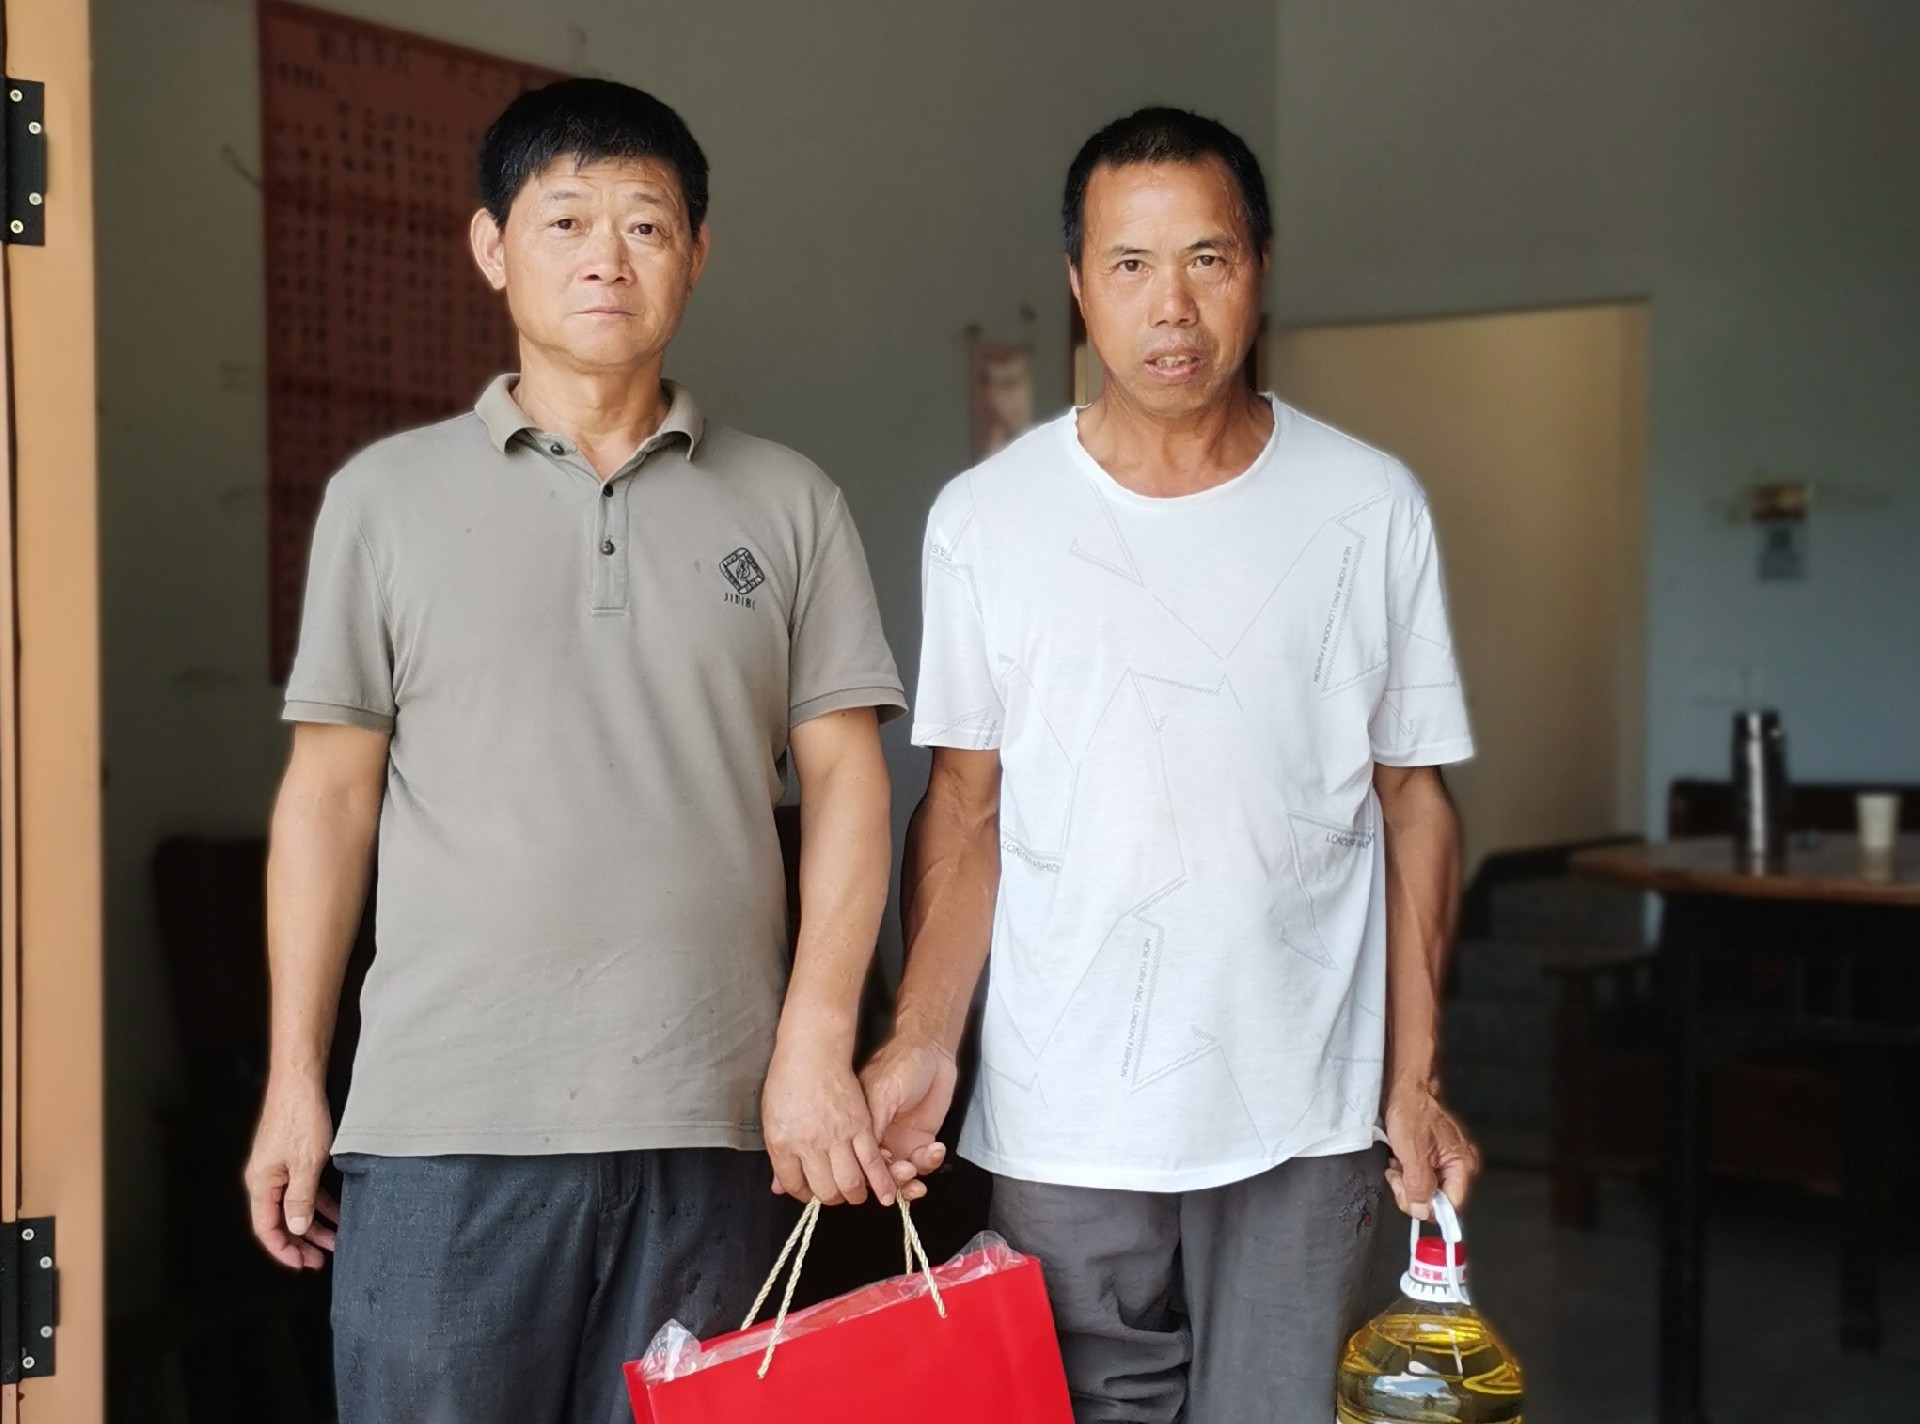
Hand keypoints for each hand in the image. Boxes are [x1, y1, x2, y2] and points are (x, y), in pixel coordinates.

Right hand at [245, 1074, 338, 1268]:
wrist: (300, 1082)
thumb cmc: (299, 1117)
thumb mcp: (306, 1164)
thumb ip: (300, 1199)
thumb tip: (295, 1228)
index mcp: (261, 1183)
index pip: (266, 1229)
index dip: (283, 1250)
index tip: (302, 1264)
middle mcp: (266, 1178)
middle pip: (281, 1220)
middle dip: (301, 1242)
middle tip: (320, 1260)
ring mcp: (280, 1168)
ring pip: (296, 1206)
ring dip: (314, 1224)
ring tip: (335, 1241)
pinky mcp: (293, 1157)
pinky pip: (305, 1189)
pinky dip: (320, 1203)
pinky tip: (337, 1213)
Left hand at [762, 1041, 896, 1206]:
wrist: (813, 1050)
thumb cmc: (789, 1080)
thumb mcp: (772, 1120)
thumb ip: (779, 1157)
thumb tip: (780, 1186)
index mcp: (783, 1143)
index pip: (793, 1185)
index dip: (802, 1193)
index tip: (808, 1191)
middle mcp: (810, 1144)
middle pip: (825, 1190)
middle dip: (830, 1198)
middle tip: (834, 1193)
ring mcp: (837, 1137)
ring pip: (851, 1183)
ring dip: (854, 1195)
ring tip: (855, 1192)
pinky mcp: (861, 1127)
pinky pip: (873, 1162)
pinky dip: (881, 1181)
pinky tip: (885, 1193)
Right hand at [860, 1029, 956, 1198]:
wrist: (934, 1052)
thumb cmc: (902, 1063)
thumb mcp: (883, 1092)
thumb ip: (873, 1123)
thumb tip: (864, 1156)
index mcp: (861, 1127)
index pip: (858, 1160)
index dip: (868, 1173)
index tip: (880, 1174)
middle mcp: (878, 1138)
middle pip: (879, 1174)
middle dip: (892, 1180)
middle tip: (905, 1170)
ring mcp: (899, 1141)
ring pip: (901, 1175)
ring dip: (912, 1178)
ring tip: (920, 1163)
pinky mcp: (920, 1141)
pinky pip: (923, 1164)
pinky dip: (930, 1162)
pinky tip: (936, 1149)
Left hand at [1382, 1080, 1479, 1221]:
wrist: (1405, 1090)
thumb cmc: (1412, 1110)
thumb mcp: (1412, 1152)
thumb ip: (1419, 1186)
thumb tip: (1422, 1210)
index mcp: (1462, 1165)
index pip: (1451, 1205)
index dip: (1428, 1207)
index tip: (1410, 1200)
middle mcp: (1458, 1165)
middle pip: (1437, 1200)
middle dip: (1412, 1192)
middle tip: (1399, 1175)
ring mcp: (1445, 1162)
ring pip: (1425, 1190)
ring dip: (1406, 1182)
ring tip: (1398, 1164)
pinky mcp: (1432, 1158)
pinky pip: (1419, 1178)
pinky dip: (1406, 1174)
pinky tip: (1400, 1160)